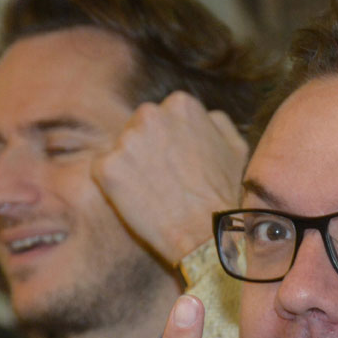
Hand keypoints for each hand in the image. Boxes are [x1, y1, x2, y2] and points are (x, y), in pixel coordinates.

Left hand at [92, 91, 247, 265]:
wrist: (209, 233)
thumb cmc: (226, 194)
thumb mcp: (236, 148)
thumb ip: (216, 122)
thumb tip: (205, 116)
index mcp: (180, 104)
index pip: (161, 117)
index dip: (167, 144)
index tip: (176, 166)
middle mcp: (151, 114)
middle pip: (136, 129)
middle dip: (145, 152)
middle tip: (162, 182)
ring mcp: (127, 140)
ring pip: (119, 150)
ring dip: (129, 169)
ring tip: (152, 195)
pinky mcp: (108, 167)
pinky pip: (102, 172)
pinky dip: (113, 188)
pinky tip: (136, 203)